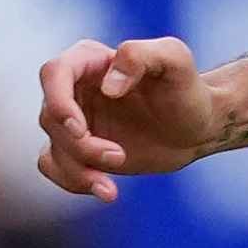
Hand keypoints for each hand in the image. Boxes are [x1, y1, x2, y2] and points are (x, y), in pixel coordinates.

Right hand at [35, 36, 217, 201]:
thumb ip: (141, 55)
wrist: (196, 126)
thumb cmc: (187, 89)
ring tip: (112, 188)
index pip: (54, 73)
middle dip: (81, 145)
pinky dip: (73, 182)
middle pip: (52, 117)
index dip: (59, 103)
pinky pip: (54, 166)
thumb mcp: (176, 60)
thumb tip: (107, 85)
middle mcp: (74, 88)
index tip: (81, 129)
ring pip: (53, 146)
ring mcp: (74, 119)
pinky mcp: (78, 148)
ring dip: (79, 170)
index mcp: (89, 60)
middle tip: (120, 156)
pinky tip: (105, 192)